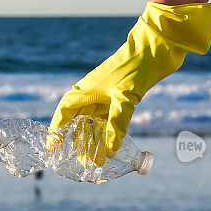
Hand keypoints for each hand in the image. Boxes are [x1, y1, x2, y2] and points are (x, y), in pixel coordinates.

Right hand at [48, 1, 210, 164]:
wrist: (158, 47)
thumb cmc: (135, 67)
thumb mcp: (125, 97)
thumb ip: (118, 124)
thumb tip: (110, 150)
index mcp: (84, 90)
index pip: (63, 114)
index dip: (56, 131)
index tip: (53, 148)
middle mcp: (92, 94)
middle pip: (80, 123)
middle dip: (81, 143)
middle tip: (86, 163)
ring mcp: (106, 95)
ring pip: (95, 123)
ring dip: (96, 141)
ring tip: (99, 160)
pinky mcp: (122, 97)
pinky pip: (110, 120)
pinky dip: (110, 134)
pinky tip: (113, 146)